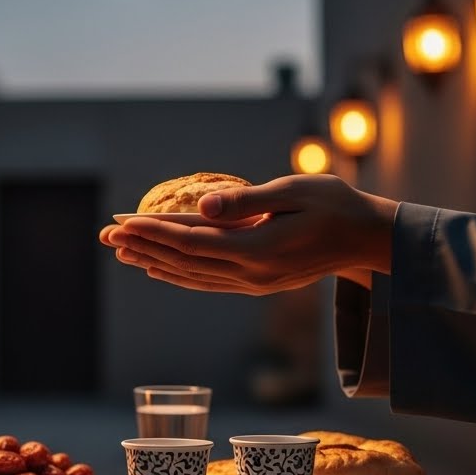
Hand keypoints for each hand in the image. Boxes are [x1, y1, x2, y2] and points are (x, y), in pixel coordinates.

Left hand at [98, 174, 396, 294]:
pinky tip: (158, 269)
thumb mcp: (295, 191)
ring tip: (121, 252)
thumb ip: (246, 201)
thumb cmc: (337, 205)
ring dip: (154, 262)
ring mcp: (255, 283)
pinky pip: (208, 282)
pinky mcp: (259, 284)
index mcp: (259, 250)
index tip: (122, 221)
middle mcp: (252, 274)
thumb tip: (202, 205)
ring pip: (192, 275)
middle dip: (142, 246)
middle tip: (106, 236)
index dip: (154, 231)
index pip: (192, 241)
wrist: (369, 238)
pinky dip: (178, 275)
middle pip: (184, 261)